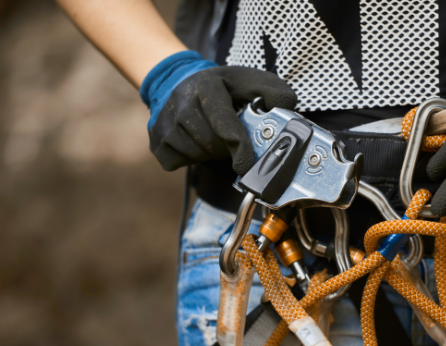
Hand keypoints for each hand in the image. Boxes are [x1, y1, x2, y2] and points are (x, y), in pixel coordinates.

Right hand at [141, 52, 296, 173]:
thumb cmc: (221, 87)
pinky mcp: (157, 142)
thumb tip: (288, 107)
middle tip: (231, 137)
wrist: (177, 81)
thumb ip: (273, 92)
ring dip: (212, 153)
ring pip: (199, 155)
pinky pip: (181, 163)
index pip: (225, 125)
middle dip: (228, 148)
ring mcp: (166, 124)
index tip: (247, 165)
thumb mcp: (248, 80)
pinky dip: (192, 158)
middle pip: (214, 145)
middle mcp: (182, 104)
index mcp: (207, 87)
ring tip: (213, 135)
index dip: (239, 148)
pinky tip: (196, 142)